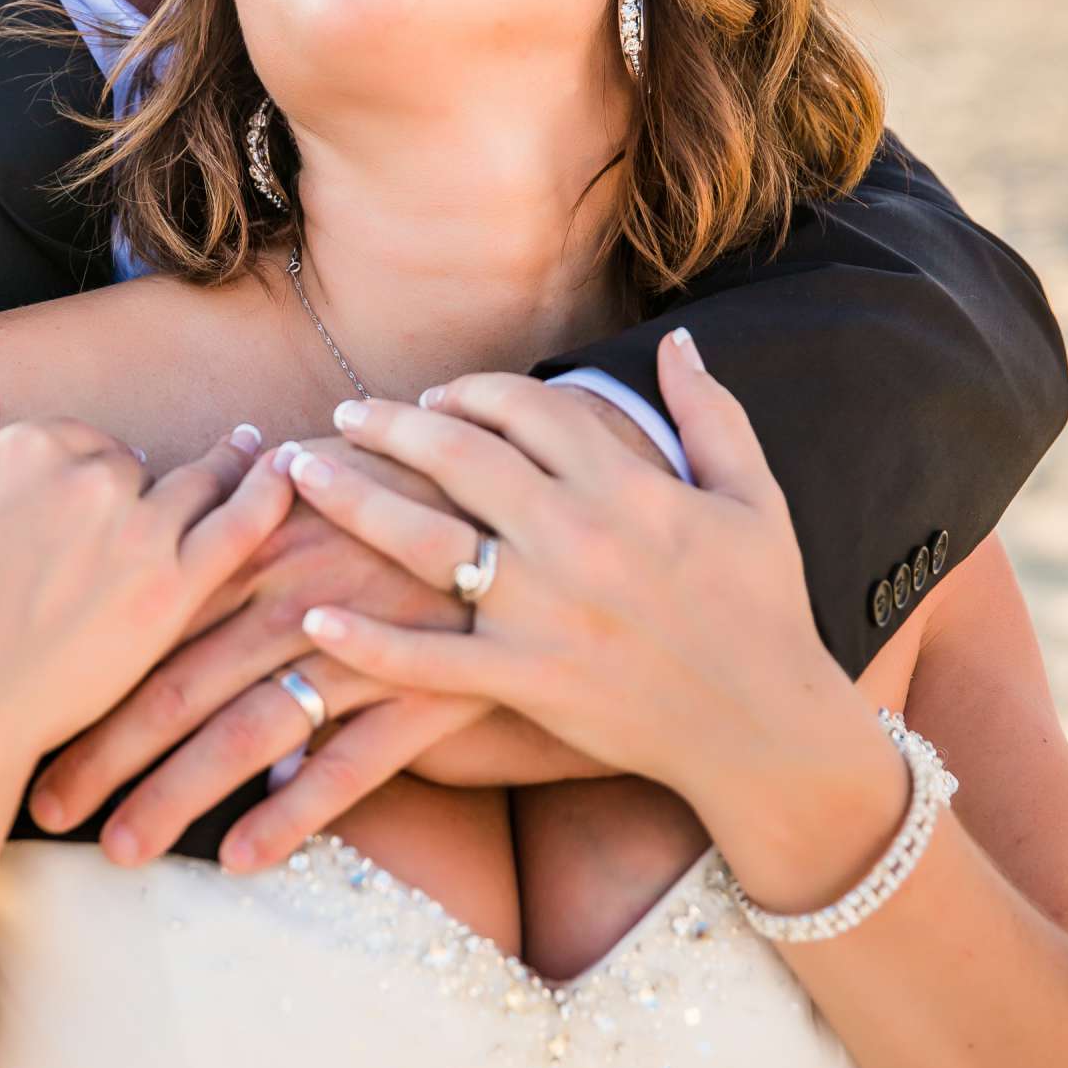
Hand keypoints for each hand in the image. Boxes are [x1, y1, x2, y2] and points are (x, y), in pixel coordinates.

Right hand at [0, 385, 292, 799]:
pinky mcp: (173, 589)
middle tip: (154, 510)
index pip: (74, 441)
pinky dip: (270, 493)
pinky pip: (241, 524)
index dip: (78, 473)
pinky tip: (291, 473)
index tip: (85, 499)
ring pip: (195, 483)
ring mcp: (137, 529)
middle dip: (138, 487)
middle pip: (133, 464)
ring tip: (256, 453)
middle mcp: (86, 474)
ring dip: (227, 465)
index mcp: (23, 447)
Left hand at [28, 435, 496, 863]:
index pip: (151, 622)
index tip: (26, 726)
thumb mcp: (322, 497)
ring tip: (120, 850)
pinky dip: (294, 811)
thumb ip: (243, 538)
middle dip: (104, 752)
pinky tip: (242, 859)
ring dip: (177, 794)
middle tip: (42, 809)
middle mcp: (298, 593)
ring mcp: (363, 642)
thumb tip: (161, 576)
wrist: (537, 511)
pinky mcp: (427, 689)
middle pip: (180, 681)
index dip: (86, 680)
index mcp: (259, 546)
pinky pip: (350, 761)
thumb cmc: (411, 502)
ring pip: (249, 728)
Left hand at [280, 337, 849, 819]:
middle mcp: (577, 538)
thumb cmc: (766, 608)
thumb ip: (708, 412)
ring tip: (299, 473)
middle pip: (460, 457)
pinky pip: (429, 660)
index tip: (435, 396)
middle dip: (392, 425)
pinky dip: (368, 642)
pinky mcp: (526, 681)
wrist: (768, 727)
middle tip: (345, 414)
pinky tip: (317, 617)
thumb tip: (677, 340)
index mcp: (628, 487)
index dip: (472, 392)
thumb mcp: (754, 496)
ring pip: (426, 541)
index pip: (528, 409)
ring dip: (353, 500)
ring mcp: (545, 612)